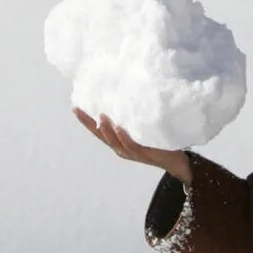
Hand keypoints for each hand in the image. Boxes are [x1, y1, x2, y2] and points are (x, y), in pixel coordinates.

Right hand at [73, 109, 192, 184]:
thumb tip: (130, 92)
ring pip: (115, 142)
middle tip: (80, 109)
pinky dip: (124, 137)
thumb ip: (134, 115)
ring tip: (101, 116)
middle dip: (90, 123)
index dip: (86, 121)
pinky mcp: (145, 154)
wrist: (176, 160)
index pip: (99, 130)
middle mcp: (121, 148)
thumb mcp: (143, 125)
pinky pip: (132, 145)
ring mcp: (132, 152)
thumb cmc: (159, 140)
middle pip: (102, 136)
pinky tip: (120, 128)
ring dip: (107, 130)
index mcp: (119, 141)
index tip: (75, 107)